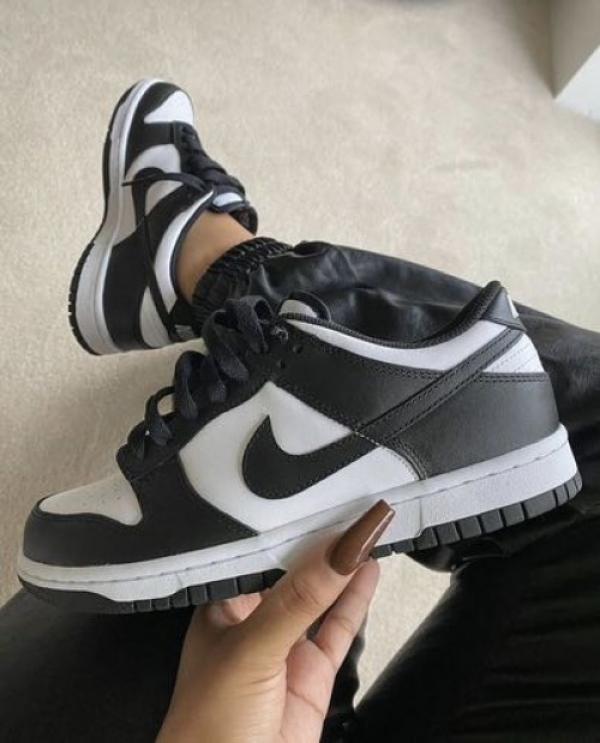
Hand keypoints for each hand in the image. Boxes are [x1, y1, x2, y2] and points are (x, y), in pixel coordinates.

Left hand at [157, 500, 393, 742]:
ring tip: (370, 526)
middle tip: (351, 501)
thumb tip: (341, 551)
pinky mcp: (313, 674)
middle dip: (320, 541)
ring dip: (344, 566)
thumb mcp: (252, 649)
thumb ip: (298, 600)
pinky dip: (357, 600)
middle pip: (293, 571)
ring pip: (321, 596)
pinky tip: (370, 570)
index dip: (288, 525)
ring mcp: (286, 648)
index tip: (318, 494)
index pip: (259, 553)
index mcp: (222, 605)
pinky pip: (339, 628)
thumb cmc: (209, 727)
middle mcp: (253, 621)